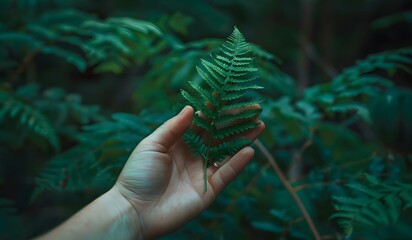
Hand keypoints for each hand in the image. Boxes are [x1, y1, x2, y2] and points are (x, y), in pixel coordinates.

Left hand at [113, 105, 264, 238]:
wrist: (134, 210)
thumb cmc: (138, 175)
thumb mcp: (152, 145)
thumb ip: (173, 128)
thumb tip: (192, 108)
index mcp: (180, 143)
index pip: (203, 123)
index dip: (216, 110)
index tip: (229, 96)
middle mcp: (194, 156)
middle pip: (220, 135)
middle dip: (236, 122)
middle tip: (255, 109)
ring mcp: (202, 173)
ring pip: (228, 152)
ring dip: (244, 139)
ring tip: (260, 125)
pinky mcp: (208, 190)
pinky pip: (226, 174)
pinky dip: (238, 163)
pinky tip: (250, 150)